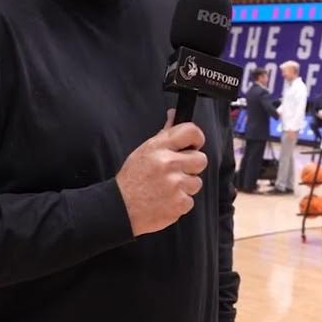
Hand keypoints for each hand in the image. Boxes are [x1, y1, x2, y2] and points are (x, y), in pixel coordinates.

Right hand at [115, 109, 208, 236]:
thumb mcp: (145, 151)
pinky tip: (166, 200)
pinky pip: (190, 200)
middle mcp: (169, 163)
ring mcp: (175, 184)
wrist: (120, 208)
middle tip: (178, 171)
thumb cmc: (132, 179)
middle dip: (192, 166)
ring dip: (185, 186)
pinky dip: (180, 202)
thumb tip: (174, 114)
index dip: (197, 138)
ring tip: (168, 188)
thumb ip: (164, 134)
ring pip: (197, 182)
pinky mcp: (179, 203)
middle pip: (201, 159)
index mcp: (159, 147)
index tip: (194, 145)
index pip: (191, 131)